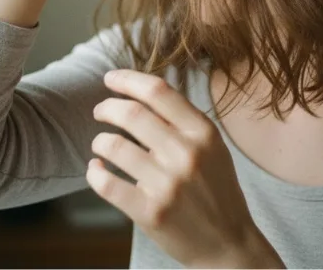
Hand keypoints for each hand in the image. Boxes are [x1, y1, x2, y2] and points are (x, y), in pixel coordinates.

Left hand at [88, 69, 283, 268]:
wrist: (229, 244)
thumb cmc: (216, 191)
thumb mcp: (212, 148)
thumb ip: (183, 121)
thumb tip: (140, 93)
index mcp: (203, 133)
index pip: (158, 91)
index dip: (127, 80)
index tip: (109, 78)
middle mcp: (186, 154)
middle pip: (131, 114)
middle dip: (107, 107)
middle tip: (99, 111)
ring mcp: (167, 184)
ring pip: (113, 146)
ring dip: (99, 142)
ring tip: (101, 146)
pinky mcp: (150, 211)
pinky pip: (107, 183)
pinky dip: (94, 173)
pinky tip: (96, 170)